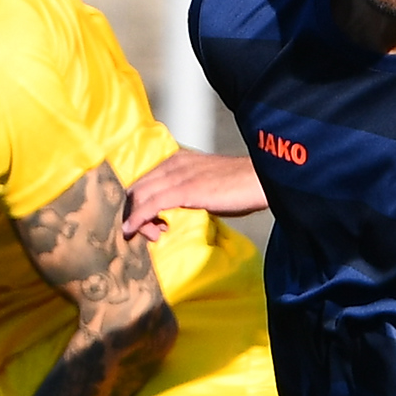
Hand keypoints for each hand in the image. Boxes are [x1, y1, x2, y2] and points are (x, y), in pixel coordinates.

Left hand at [122, 151, 264, 238]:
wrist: (260, 180)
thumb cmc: (239, 187)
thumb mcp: (204, 186)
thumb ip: (185, 194)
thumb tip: (172, 214)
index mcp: (177, 161)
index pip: (144, 181)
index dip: (138, 204)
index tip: (149, 223)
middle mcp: (173, 164)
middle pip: (137, 188)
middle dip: (134, 212)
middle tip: (149, 232)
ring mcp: (177, 175)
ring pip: (140, 196)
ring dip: (137, 219)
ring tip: (153, 235)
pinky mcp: (184, 189)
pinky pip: (151, 204)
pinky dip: (138, 219)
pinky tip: (134, 231)